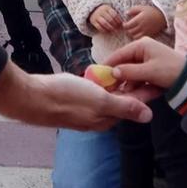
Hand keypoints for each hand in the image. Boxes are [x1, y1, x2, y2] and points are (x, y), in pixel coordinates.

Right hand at [0, 62, 152, 128]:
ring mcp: (84, 111)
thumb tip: (149, 116)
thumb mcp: (99, 100)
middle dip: (132, 88)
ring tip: (124, 70)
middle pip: (121, 102)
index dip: (145, 91)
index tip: (155, 76)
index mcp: (107, 119)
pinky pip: (93, 95)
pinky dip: (100, 85)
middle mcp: (97, 118)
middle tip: (141, 68)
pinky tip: (99, 76)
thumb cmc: (66, 97)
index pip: (133, 106)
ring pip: (106, 98)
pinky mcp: (73, 103)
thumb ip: (124, 107)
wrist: (32, 97)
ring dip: (116, 86)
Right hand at [89, 4, 123, 34]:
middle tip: (118, 29)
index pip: (114, 14)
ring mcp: (96, 16)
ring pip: (104, 23)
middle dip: (114, 25)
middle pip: (110, 19)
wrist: (93, 10)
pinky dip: (104, 30)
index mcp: (107, 8)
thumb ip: (115, 14)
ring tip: (113, 31)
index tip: (120, 24)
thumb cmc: (104, 11)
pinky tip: (107, 32)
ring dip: (110, 28)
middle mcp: (101, 11)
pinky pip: (99, 27)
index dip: (118, 20)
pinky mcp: (93, 21)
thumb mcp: (109, 10)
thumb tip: (122, 22)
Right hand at [104, 37, 186, 97]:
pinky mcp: (151, 68)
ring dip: (127, 82)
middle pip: (123, 63)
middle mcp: (142, 49)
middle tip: (109, 89)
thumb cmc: (171, 71)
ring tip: (122, 94)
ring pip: (130, 71)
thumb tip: (112, 73)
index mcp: (140, 45)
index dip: (108, 66)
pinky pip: (138, 75)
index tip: (97, 77)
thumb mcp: (149, 72)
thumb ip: (129, 72)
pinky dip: (135, 83)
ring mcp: (147, 59)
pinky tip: (132, 93)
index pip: (118, 54)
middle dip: (118, 77)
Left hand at [121, 4, 166, 39]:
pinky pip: (140, 38)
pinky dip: (137, 37)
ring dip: (132, 34)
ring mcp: (145, 32)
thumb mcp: (142, 8)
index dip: (124, 25)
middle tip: (128, 27)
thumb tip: (126, 13)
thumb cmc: (152, 11)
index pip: (127, 26)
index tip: (125, 24)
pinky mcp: (149, 35)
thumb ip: (133, 10)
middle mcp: (141, 27)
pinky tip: (138, 33)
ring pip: (134, 36)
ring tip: (133, 31)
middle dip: (127, 30)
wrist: (163, 17)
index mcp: (138, 20)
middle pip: (130, 32)